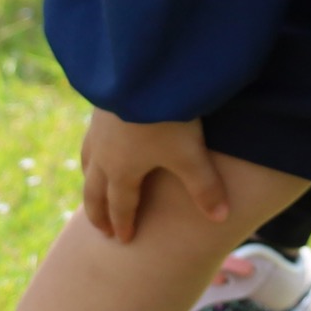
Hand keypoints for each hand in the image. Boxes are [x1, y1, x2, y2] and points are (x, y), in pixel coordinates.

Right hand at [79, 110, 227, 242]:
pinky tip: (100, 144)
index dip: (123, 224)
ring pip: (88, 163)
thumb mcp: (189, 154)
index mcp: (122, 170)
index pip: (120, 205)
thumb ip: (204, 187)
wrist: (140, 70)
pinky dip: (91, 152)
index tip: (122, 240)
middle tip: (101, 230)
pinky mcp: (99, 106)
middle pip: (94, 191)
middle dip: (98, 212)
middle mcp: (103, 153)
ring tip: (93, 190)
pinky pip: (90, 138)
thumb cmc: (164, 116)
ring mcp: (97, 129)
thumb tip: (221, 218)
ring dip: (90, 182)